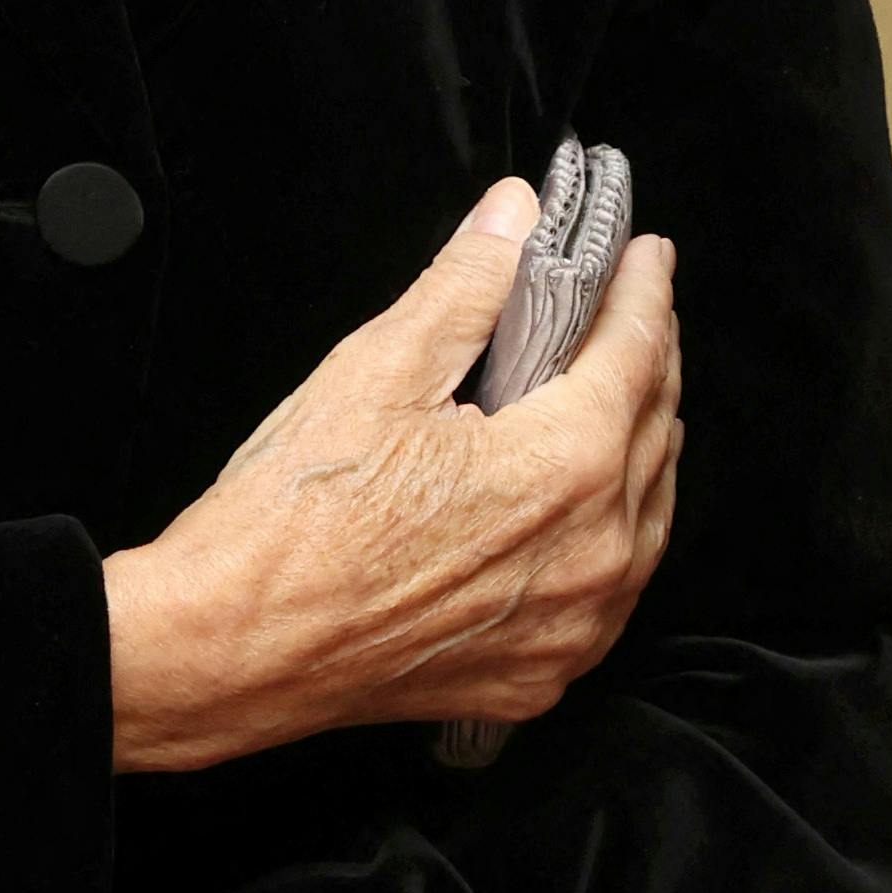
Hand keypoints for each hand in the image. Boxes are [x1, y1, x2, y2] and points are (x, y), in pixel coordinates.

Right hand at [106, 180, 680, 770]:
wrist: (234, 648)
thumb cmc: (292, 524)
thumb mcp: (376, 370)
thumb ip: (466, 285)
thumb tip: (512, 218)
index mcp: (563, 470)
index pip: (638, 354)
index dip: (644, 291)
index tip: (644, 254)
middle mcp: (591, 556)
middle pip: (657, 430)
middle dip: (649, 357)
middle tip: (629, 308)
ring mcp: (572, 628)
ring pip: (648, 514)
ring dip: (640, 444)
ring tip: (615, 393)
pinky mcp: (541, 675)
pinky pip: (613, 591)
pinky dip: (614, 531)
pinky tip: (583, 503)